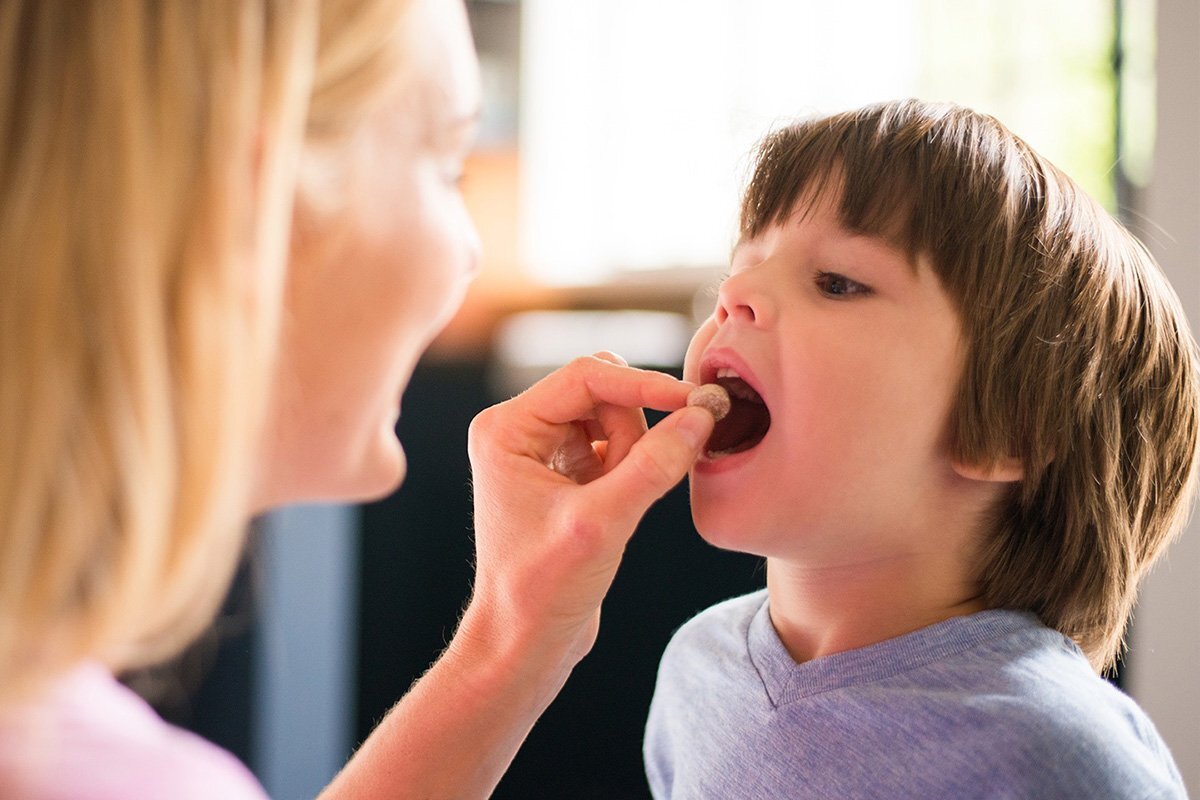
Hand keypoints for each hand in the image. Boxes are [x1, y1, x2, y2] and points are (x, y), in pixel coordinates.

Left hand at [460, 352, 714, 667]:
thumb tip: (700, 417)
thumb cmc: (541, 590)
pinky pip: (616, 447)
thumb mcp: (602, 524)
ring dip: (635, 452)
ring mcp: (542, 452)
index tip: (694, 402)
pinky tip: (622, 508)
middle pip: (602, 392)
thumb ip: (653, 466)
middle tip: (641, 477)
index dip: (644, 385)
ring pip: (614, 418)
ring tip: (620, 505)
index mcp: (506, 428)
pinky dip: (634, 468)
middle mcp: (519, 431)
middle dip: (636, 428)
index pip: (586, 376)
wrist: (523, 644)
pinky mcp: (566, 475)